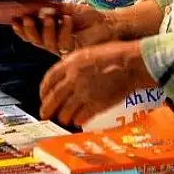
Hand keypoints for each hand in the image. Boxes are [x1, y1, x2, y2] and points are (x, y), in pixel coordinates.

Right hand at [12, 3, 116, 54]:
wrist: (107, 23)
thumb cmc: (87, 17)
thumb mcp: (67, 8)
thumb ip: (53, 8)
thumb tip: (39, 7)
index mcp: (49, 33)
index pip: (31, 34)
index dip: (21, 29)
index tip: (14, 20)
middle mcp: (53, 43)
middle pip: (35, 41)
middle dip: (29, 30)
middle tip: (28, 18)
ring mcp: (63, 49)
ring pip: (47, 43)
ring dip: (46, 28)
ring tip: (49, 16)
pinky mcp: (73, 52)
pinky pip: (63, 43)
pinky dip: (64, 29)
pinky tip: (67, 19)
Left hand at [39, 40, 157, 126]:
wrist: (131, 64)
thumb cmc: (114, 54)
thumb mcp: (88, 52)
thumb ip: (74, 64)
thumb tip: (65, 76)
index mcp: (71, 63)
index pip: (49, 78)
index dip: (43, 89)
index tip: (42, 96)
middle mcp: (74, 78)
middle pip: (54, 98)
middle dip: (47, 108)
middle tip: (44, 115)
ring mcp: (85, 93)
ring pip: (66, 111)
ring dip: (62, 117)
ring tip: (63, 119)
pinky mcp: (96, 104)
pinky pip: (82, 117)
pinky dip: (78, 121)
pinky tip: (78, 121)